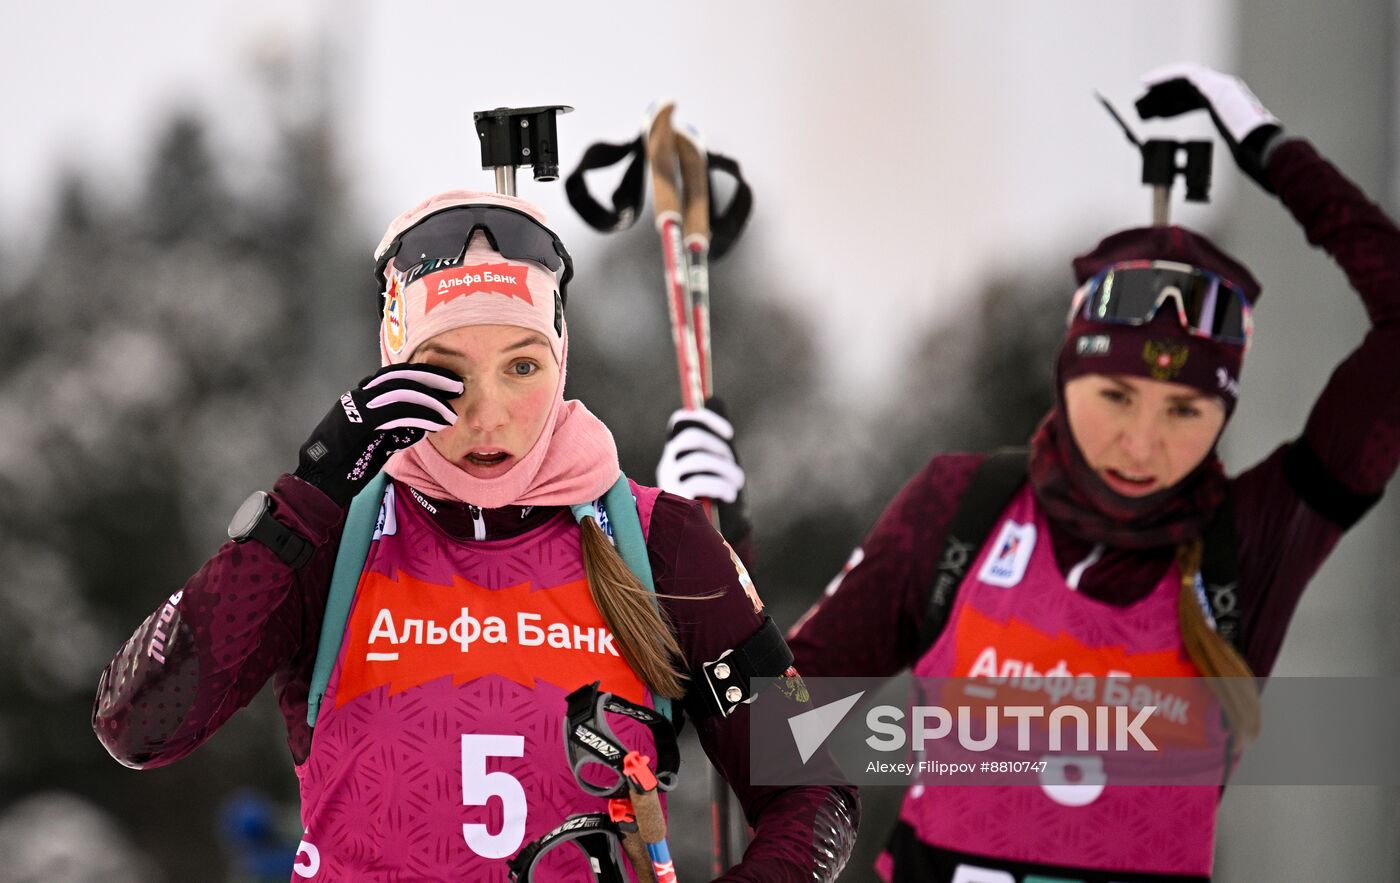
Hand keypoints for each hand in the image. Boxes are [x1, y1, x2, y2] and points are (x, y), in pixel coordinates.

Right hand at [294, 364, 462, 505]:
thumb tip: (422, 425)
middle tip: (458, 386)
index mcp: (362, 397)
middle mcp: (359, 396)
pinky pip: (397, 412)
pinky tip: (436, 425)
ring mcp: (356, 407)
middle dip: (433, 378)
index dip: (425, 374)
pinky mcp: (358, 422)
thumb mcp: (378, 442)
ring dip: (431, 401)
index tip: (448, 380)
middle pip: (401, 375)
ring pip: (401, 391)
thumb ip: (396, 429)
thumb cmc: (349, 466)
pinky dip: (421, 417)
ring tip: (450, 414)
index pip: (397, 374)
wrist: (319, 483)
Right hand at [657, 403, 744, 503]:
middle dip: (719, 448)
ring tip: (737, 484)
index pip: (680, 422)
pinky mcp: (674, 497)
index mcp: (676, 452)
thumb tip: (726, 434)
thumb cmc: (710, 502)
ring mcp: (668, 479)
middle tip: (735, 467)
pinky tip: (730, 494)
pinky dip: (720, 485)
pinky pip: (699, 482)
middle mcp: (667, 463)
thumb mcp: (713, 475)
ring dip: (725, 469)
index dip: (705, 419)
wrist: (695, 537)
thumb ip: (716, 455)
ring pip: (697, 460)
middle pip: (690, 438)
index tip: (729, 433)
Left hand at [1136, 62, 1283, 190]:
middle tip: (1141, 107)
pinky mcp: (1215, 86)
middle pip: (1186, 90)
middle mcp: (1225, 91)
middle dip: (1163, 97)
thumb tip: (1228, 164)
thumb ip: (1229, 148)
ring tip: (1139, 97)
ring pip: (1183, 80)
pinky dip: (1165, 76)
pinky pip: (1185, 74)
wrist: (1263, 147)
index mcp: (1228, 105)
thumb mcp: (1233, 150)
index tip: (1156, 115)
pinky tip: (1148, 83)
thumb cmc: (1251, 154)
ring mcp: (1221, 86)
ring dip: (1160, 88)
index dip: (1173, 107)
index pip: (1195, 101)